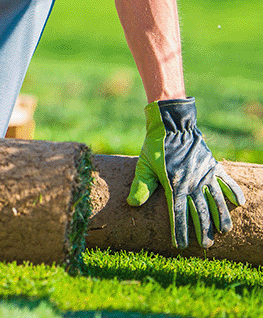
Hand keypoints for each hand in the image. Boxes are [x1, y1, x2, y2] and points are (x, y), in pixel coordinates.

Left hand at [127, 97, 244, 247]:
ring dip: (220, 216)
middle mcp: (191, 182)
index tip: (180, 245)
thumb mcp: (144, 165)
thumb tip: (132, 204)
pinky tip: (239, 203)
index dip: (179, 230)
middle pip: (200, 211)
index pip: (177, 213)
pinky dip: (233, 191)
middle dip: (203, 230)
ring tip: (224, 231)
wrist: (172, 125)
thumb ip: (141, 185)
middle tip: (206, 246)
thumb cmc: (155, 146)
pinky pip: (225, 180)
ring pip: (216, 200)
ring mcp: (204, 174)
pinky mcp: (212, 165)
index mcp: (174, 184)